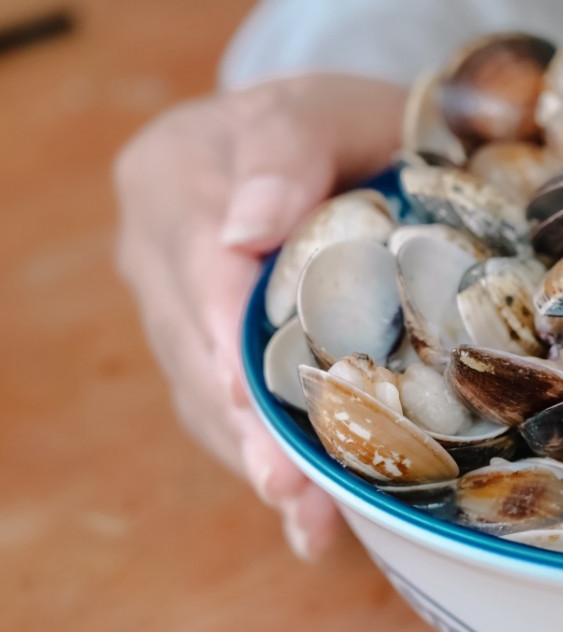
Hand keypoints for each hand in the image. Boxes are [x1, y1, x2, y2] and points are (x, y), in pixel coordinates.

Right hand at [115, 74, 405, 559]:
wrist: (336, 137)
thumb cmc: (338, 118)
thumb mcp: (325, 110)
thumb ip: (287, 152)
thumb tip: (248, 228)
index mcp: (169, 175)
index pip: (194, 259)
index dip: (221, 329)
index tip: (246, 391)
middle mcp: (155, 251)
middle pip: (193, 343)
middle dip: (242, 420)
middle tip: (287, 484)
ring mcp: (176, 307)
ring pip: (205, 392)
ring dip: (256, 458)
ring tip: (306, 517)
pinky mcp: (207, 350)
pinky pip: (226, 412)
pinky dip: (267, 461)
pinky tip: (310, 521)